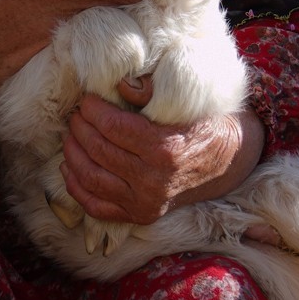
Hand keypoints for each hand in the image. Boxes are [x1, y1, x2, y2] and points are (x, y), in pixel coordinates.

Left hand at [62, 79, 264, 221]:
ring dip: (73, 153)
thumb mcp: (185, 102)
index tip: (86, 100)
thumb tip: (119, 84)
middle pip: (98, 150)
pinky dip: (77, 187)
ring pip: (91, 178)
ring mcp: (145, 202)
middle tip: (77, 114)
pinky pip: (96, 206)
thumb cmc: (203, 126)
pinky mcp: (139, 215)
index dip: (92, 110)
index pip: (111, 127)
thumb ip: (150, 92)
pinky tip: (70, 166)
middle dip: (79, 127)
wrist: (228, 162)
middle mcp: (153, 180)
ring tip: (71, 135)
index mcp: (164, 148)